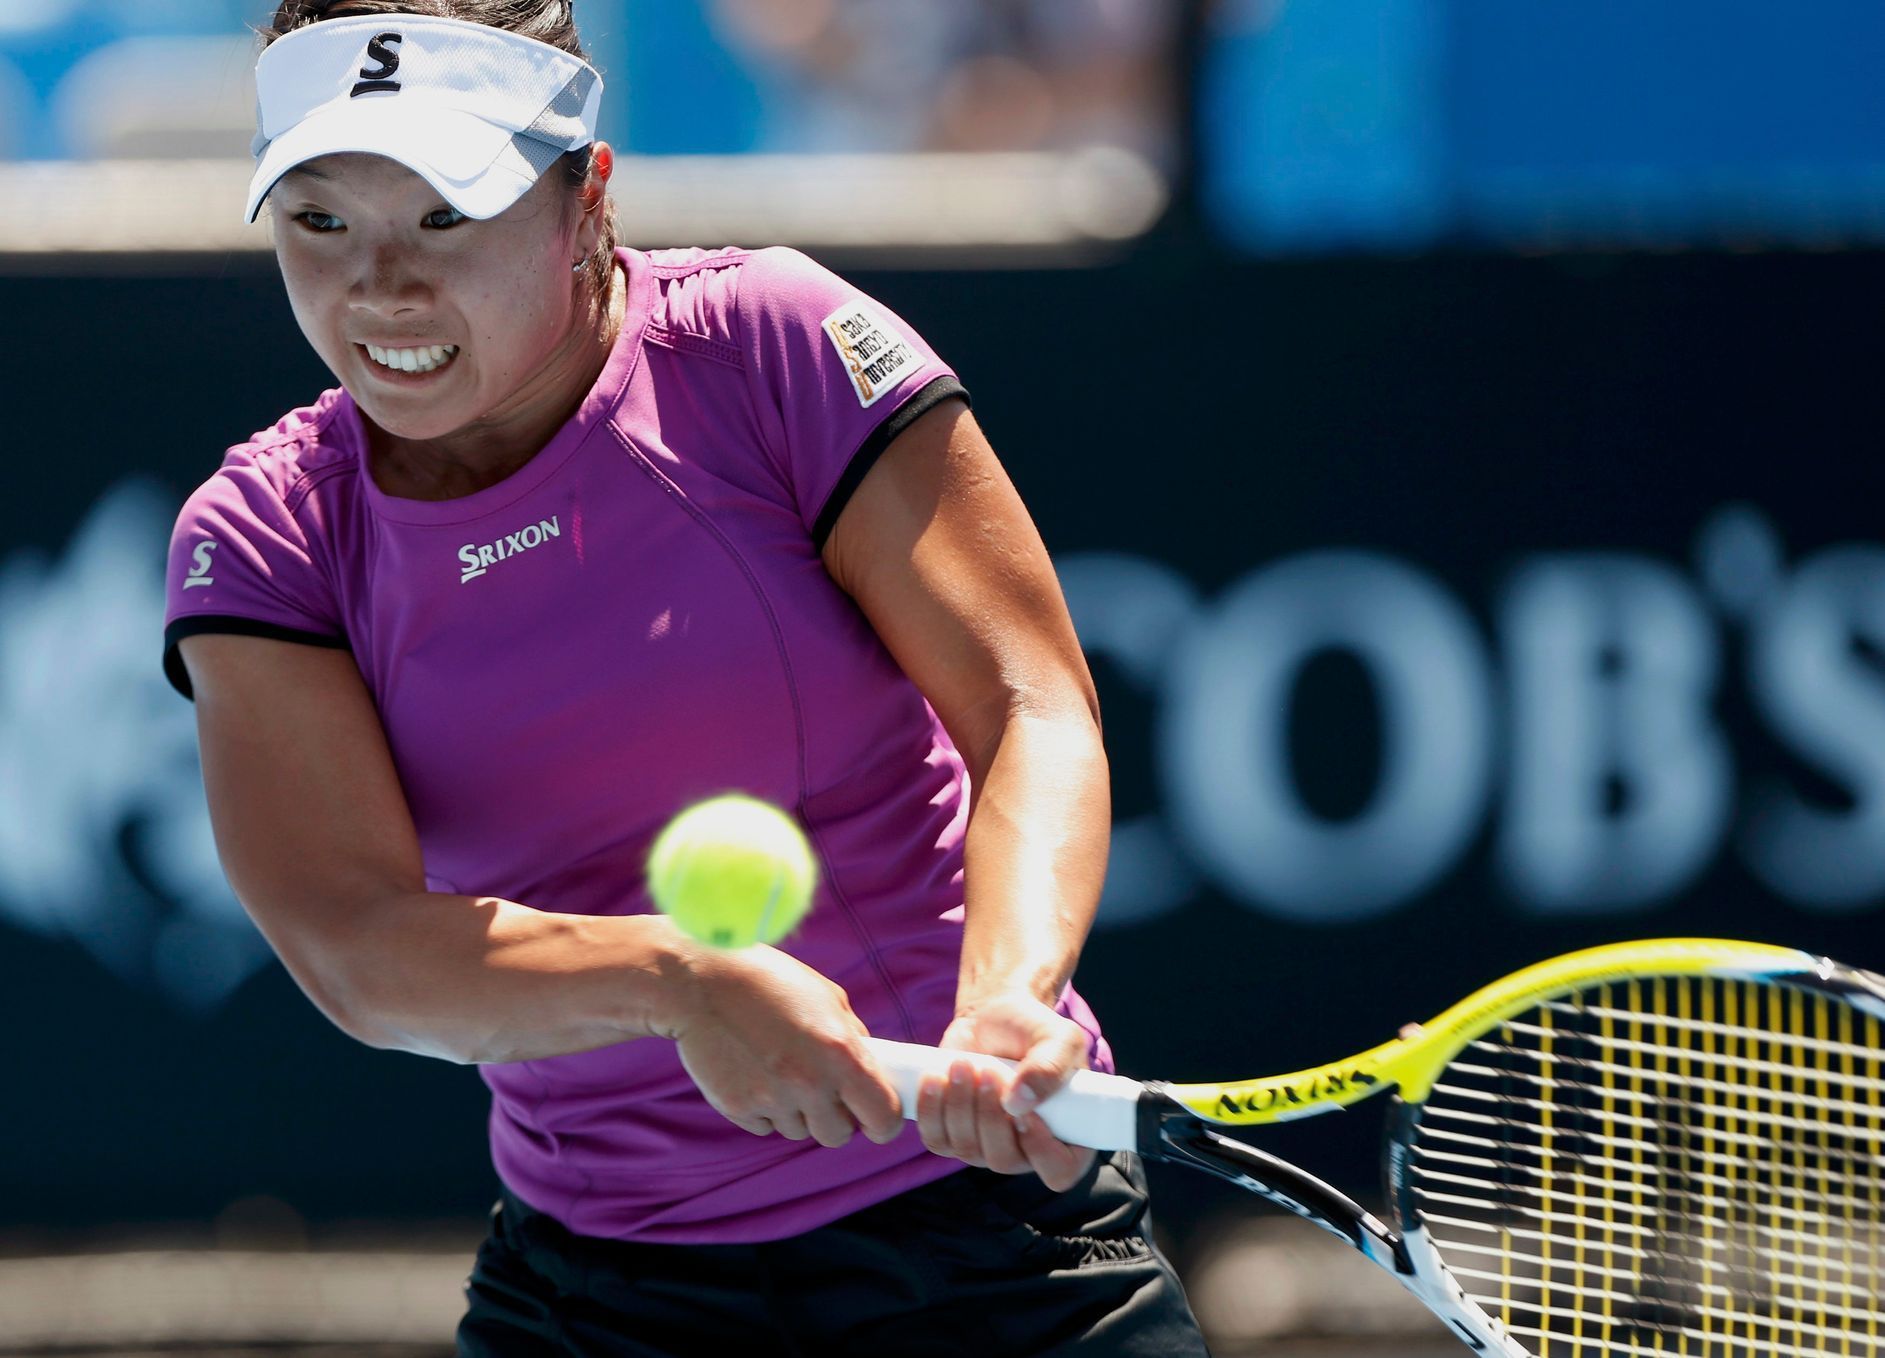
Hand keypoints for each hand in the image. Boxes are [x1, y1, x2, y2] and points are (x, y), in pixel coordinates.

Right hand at [664, 944, 903, 1148]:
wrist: (699, 982)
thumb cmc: (768, 981)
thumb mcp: (826, 997)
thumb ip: (852, 1037)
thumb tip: (870, 1067)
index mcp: (840, 1053)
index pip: (881, 1117)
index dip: (883, 1122)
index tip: (875, 1117)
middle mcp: (809, 1083)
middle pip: (838, 1135)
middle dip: (835, 1118)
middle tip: (822, 1090)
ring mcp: (771, 1100)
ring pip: (799, 1131)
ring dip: (797, 1111)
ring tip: (780, 1069)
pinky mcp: (738, 1108)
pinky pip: (764, 1126)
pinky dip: (764, 1109)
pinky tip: (754, 1072)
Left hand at [916, 990, 1097, 1192]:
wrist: (994, 1017)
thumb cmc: (1035, 1031)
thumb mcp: (1059, 1039)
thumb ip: (1050, 1068)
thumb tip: (1018, 1103)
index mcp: (1066, 1136)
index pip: (1059, 1172)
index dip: (1041, 1151)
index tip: (1023, 1113)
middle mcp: (1027, 1151)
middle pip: (1004, 1160)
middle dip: (990, 1116)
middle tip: (988, 1071)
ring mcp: (987, 1147)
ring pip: (968, 1150)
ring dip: (961, 1106)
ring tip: (963, 1064)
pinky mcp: (952, 1135)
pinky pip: (937, 1140)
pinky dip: (932, 1110)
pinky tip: (936, 1078)